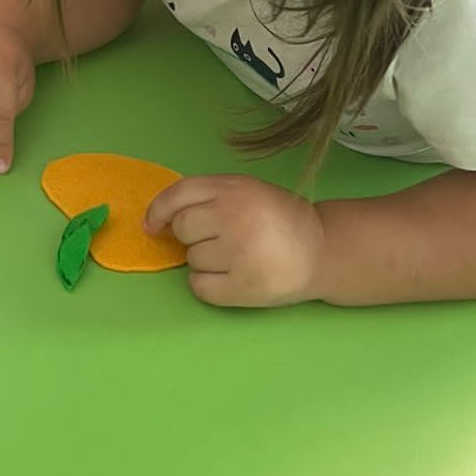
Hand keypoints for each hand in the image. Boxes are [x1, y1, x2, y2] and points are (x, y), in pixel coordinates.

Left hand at [145, 173, 325, 307]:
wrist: (322, 251)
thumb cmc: (278, 219)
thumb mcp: (247, 191)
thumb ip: (211, 196)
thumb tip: (163, 219)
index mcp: (234, 188)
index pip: (178, 195)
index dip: (158, 211)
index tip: (152, 226)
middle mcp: (234, 217)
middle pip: (182, 228)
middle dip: (193, 236)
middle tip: (221, 238)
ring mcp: (238, 253)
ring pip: (191, 259)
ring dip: (205, 261)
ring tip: (236, 257)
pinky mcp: (242, 286)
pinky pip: (199, 287)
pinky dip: (207, 285)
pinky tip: (230, 278)